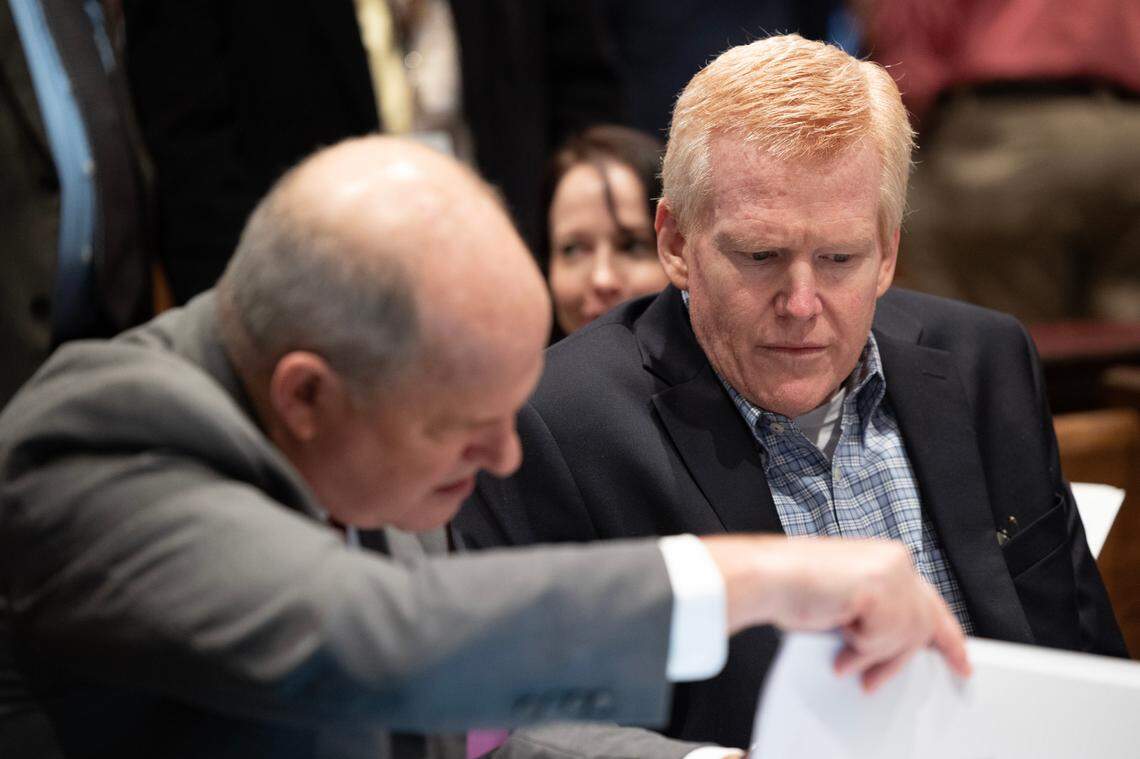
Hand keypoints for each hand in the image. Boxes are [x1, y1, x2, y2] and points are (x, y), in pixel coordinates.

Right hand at [700, 535, 969, 691]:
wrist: (768, 576)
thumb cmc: (793, 585)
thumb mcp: (849, 598)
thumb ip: (878, 611)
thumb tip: (896, 643)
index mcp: (889, 558)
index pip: (930, 602)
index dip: (946, 635)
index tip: (959, 658)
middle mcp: (896, 561)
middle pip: (923, 624)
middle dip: (896, 659)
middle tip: (876, 679)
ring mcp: (891, 573)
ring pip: (905, 636)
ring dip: (869, 654)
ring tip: (843, 653)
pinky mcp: (879, 588)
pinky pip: (883, 638)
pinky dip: (859, 646)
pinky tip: (839, 634)